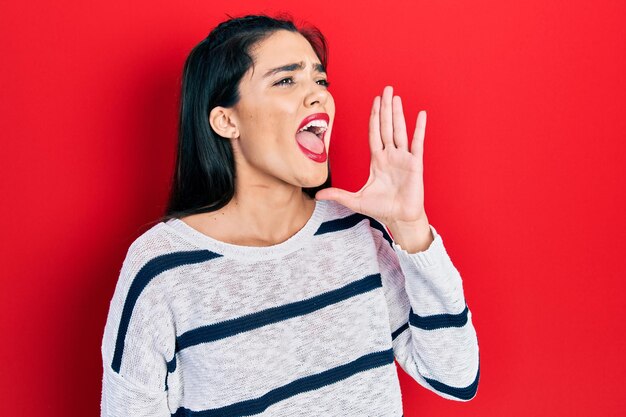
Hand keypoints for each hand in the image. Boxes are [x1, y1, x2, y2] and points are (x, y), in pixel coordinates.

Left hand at [315, 86, 427, 227]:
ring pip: (399, 130)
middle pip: (386, 126)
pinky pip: (417, 142)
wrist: (400, 218)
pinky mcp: (415, 164)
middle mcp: (390, 155)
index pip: (374, 133)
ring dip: (397, 113)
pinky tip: (420, 114)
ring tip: (396, 96)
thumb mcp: (355, 201)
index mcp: (377, 160)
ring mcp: (403, 158)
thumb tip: (316, 195)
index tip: (375, 102)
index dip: (374, 117)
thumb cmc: (381, 209)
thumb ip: (338, 195)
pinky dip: (419, 128)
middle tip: (386, 89)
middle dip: (385, 108)